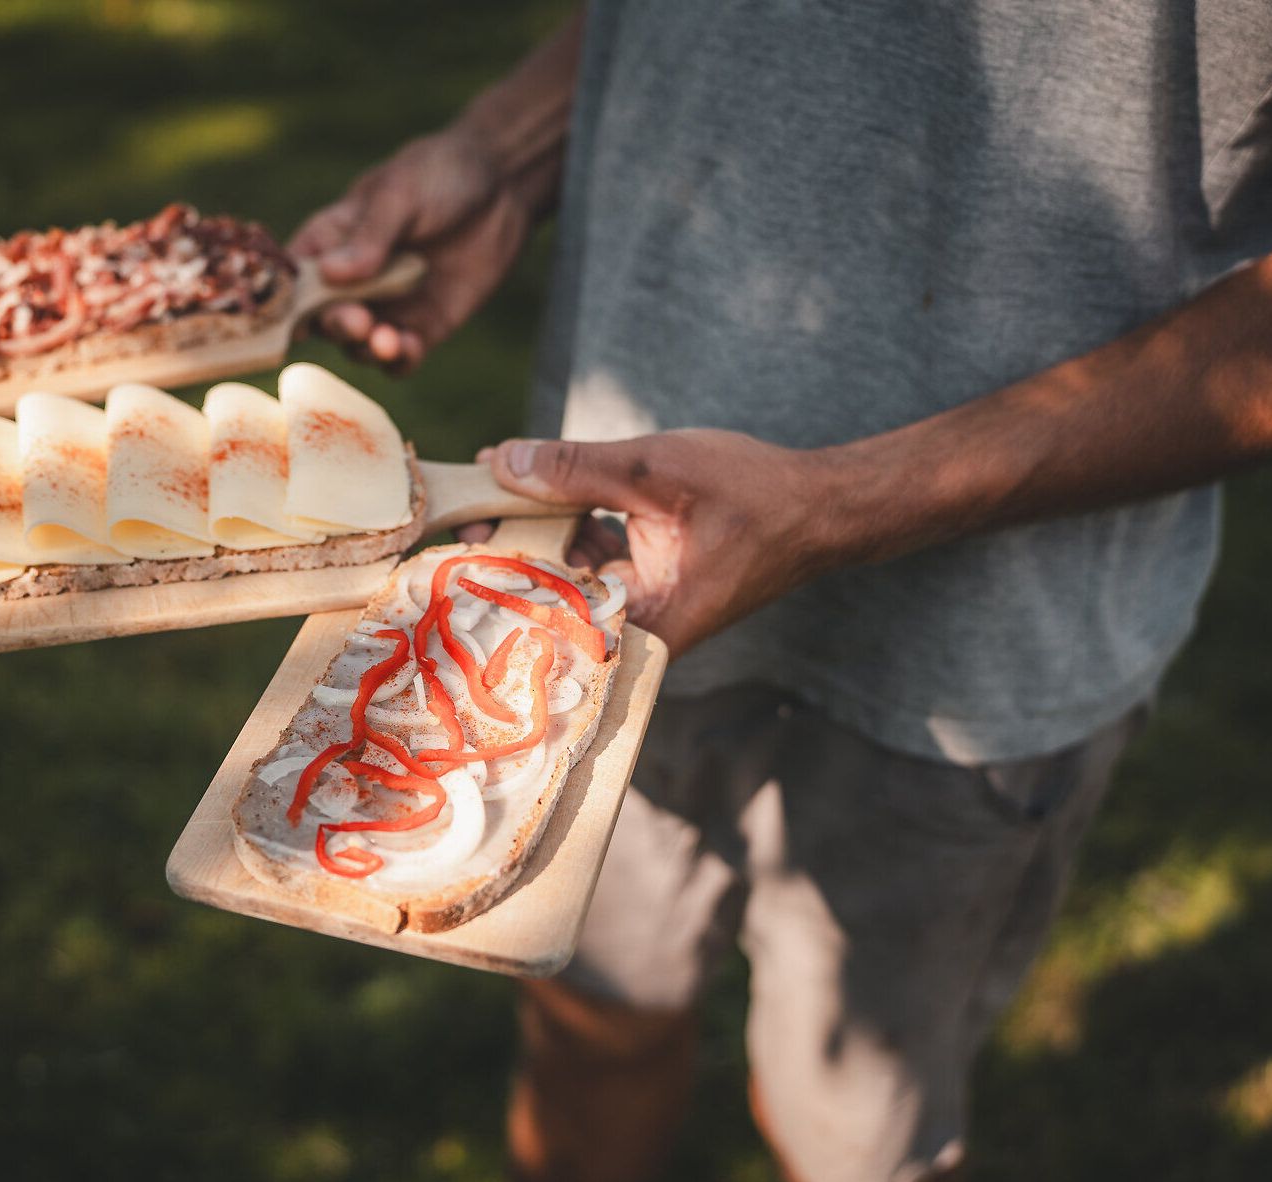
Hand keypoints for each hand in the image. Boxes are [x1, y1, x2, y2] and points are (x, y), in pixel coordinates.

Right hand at [288, 124, 537, 372]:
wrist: (501, 185)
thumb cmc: (438, 175)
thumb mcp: (400, 195)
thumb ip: (369, 237)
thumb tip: (329, 274)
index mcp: (329, 242)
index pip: (293, 278)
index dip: (286, 301)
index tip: (292, 316)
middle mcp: (351, 282)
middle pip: (323, 320)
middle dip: (337, 325)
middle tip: (359, 321)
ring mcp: (386, 307)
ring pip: (358, 347)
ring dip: (367, 349)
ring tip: (387, 341)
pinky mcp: (422, 327)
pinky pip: (401, 358)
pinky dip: (400, 361)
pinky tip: (410, 347)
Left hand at [478, 432, 845, 656]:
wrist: (818, 509)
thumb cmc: (753, 496)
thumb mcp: (657, 469)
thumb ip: (577, 469)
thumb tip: (501, 461)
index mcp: (640, 622)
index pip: (545, 609)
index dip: (491, 573)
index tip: (452, 537)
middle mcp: (633, 630)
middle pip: (546, 595)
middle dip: (504, 547)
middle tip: (462, 505)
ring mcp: (636, 609)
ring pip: (562, 573)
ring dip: (532, 530)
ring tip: (488, 490)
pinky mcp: (639, 586)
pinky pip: (585, 560)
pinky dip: (565, 525)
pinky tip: (535, 488)